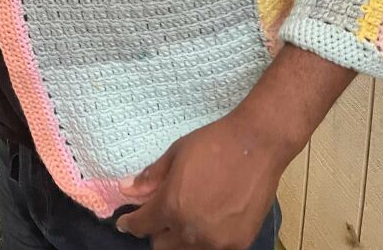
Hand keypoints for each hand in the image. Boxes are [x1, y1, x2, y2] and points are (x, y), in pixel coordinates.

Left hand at [116, 109, 287, 249]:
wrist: (257, 145)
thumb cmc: (214, 143)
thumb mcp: (176, 153)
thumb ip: (151, 177)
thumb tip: (126, 190)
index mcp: (172, 205)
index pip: (142, 226)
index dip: (130, 224)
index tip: (125, 222)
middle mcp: (191, 230)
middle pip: (161, 245)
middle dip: (158, 230)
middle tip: (165, 213)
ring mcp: (216, 241)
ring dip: (181, 238)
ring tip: (189, 216)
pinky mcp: (238, 245)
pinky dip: (206, 240)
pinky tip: (210, 221)